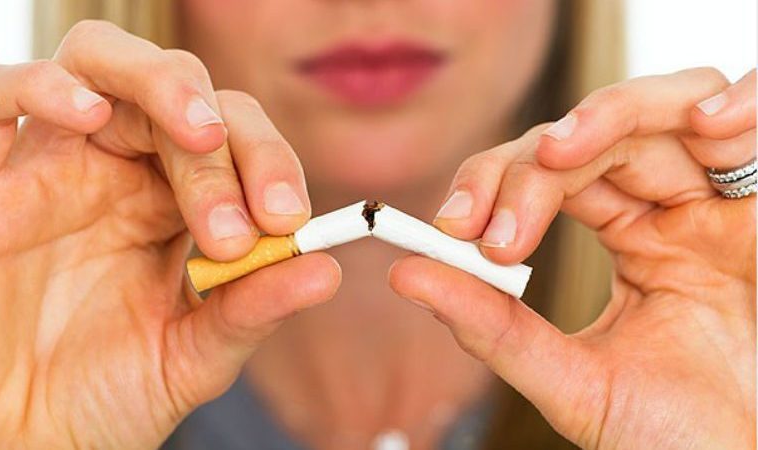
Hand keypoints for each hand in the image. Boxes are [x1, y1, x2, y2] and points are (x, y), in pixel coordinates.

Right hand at [0, 20, 339, 448]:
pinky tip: (90, 115)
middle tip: (241, 225)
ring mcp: (48, 168)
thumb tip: (326, 268)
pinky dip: (43, 86)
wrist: (22, 445)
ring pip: (99, 63)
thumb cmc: (103, 400)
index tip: (291, 219)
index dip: (268, 162)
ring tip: (200, 134)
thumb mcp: (193, 357)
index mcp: (173, 206)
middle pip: (180, 96)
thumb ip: (252, 309)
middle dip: (226, 148)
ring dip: (161, 83)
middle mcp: (117, 173)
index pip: (233, 141)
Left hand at [390, 68, 755, 448]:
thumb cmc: (669, 433)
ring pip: (664, 110)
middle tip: (495, 227)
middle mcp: (668, 210)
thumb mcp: (570, 381)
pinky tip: (702, 124)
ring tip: (559, 153)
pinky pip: (756, 126)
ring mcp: (718, 204)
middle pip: (594, 136)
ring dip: (612, 113)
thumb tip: (408, 275)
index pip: (549, 175)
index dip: (495, 185)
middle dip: (532, 164)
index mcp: (627, 238)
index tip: (452, 229)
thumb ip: (494, 329)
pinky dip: (735, 105)